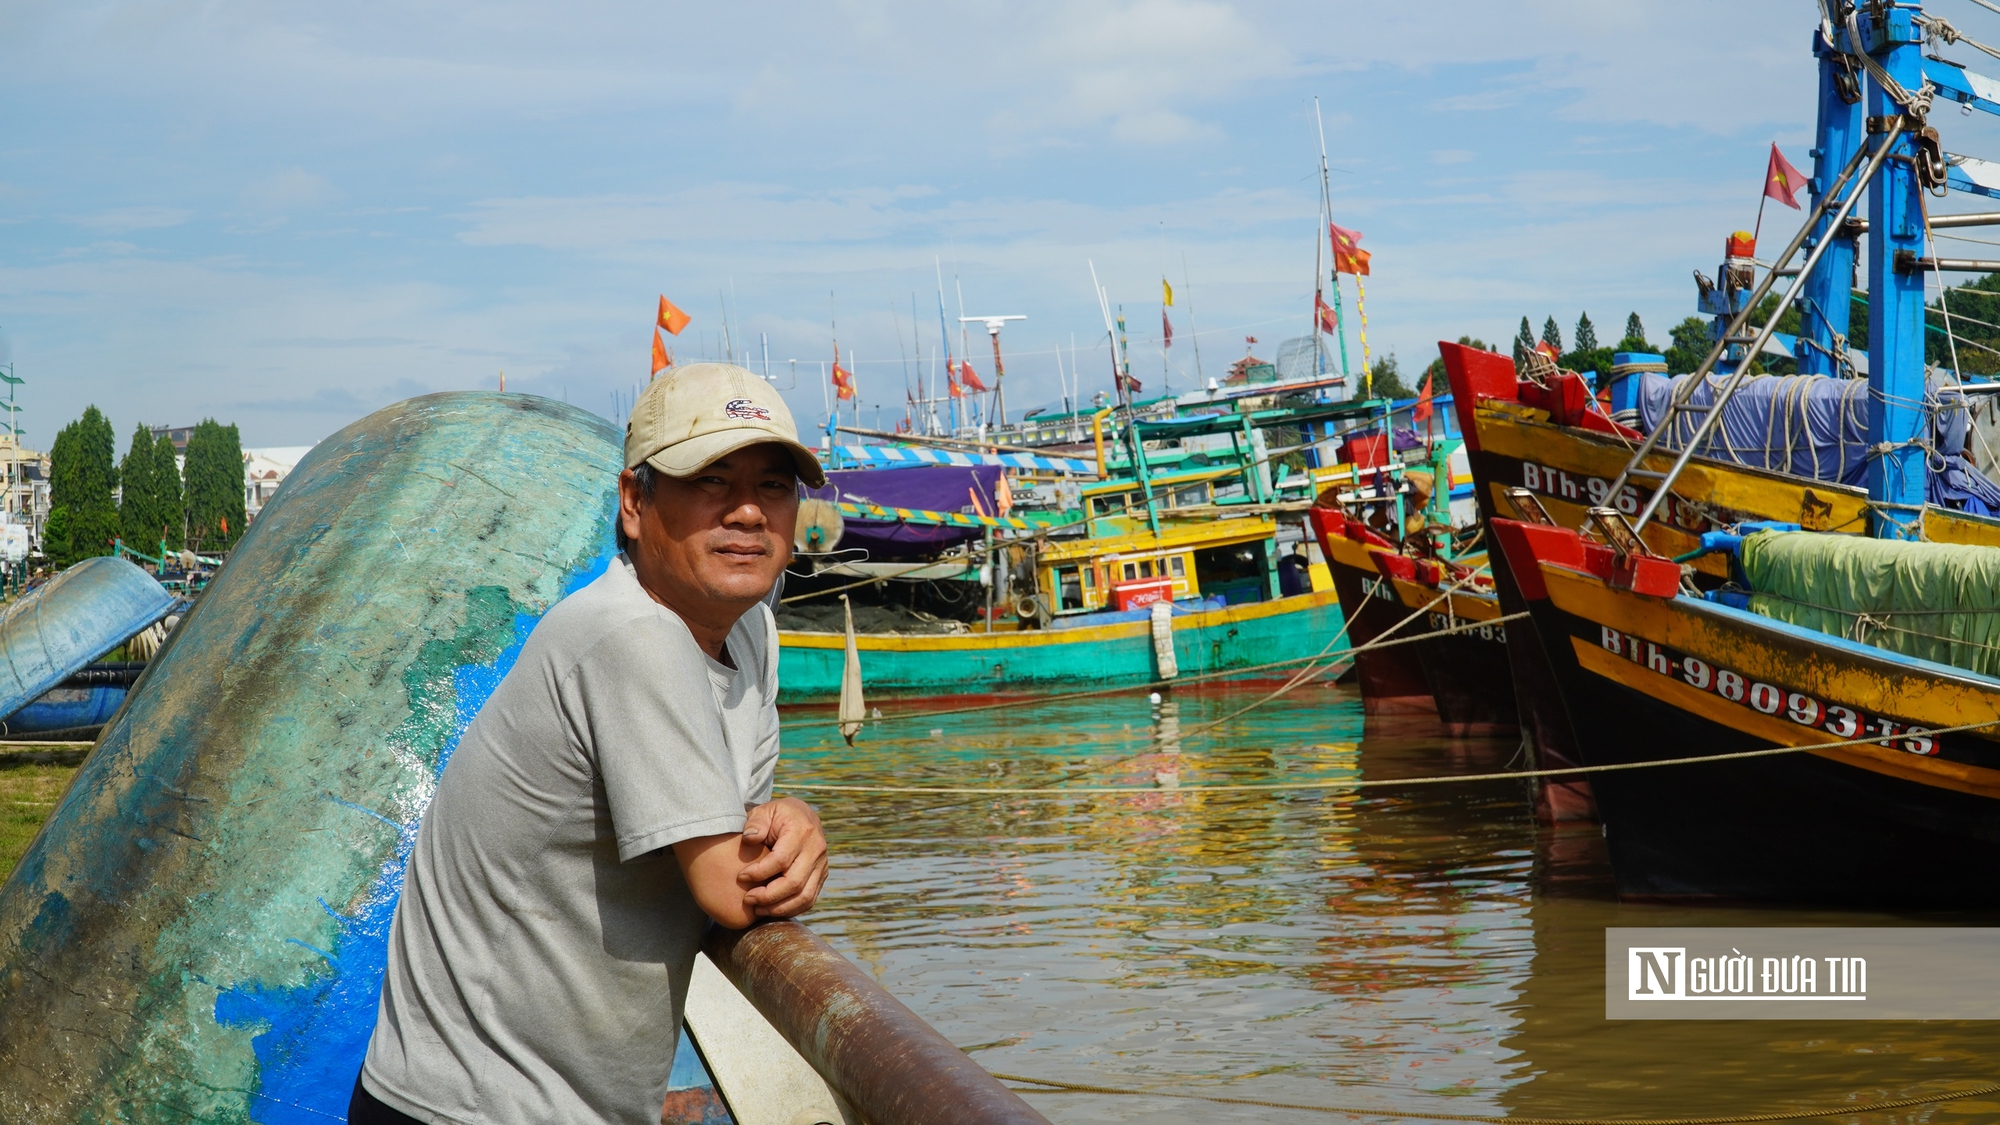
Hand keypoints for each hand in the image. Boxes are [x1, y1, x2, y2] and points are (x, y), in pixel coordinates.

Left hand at [737, 797, 828, 918]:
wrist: (801, 815)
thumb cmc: (777, 815)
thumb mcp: (764, 811)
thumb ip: (755, 823)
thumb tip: (749, 839)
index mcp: (802, 831)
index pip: (781, 860)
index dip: (759, 872)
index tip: (741, 876)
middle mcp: (817, 849)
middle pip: (794, 883)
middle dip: (768, 896)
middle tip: (748, 898)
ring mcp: (822, 864)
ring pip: (804, 896)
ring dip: (779, 908)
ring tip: (758, 908)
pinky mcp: (822, 875)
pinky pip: (809, 899)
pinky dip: (790, 909)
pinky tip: (771, 908)